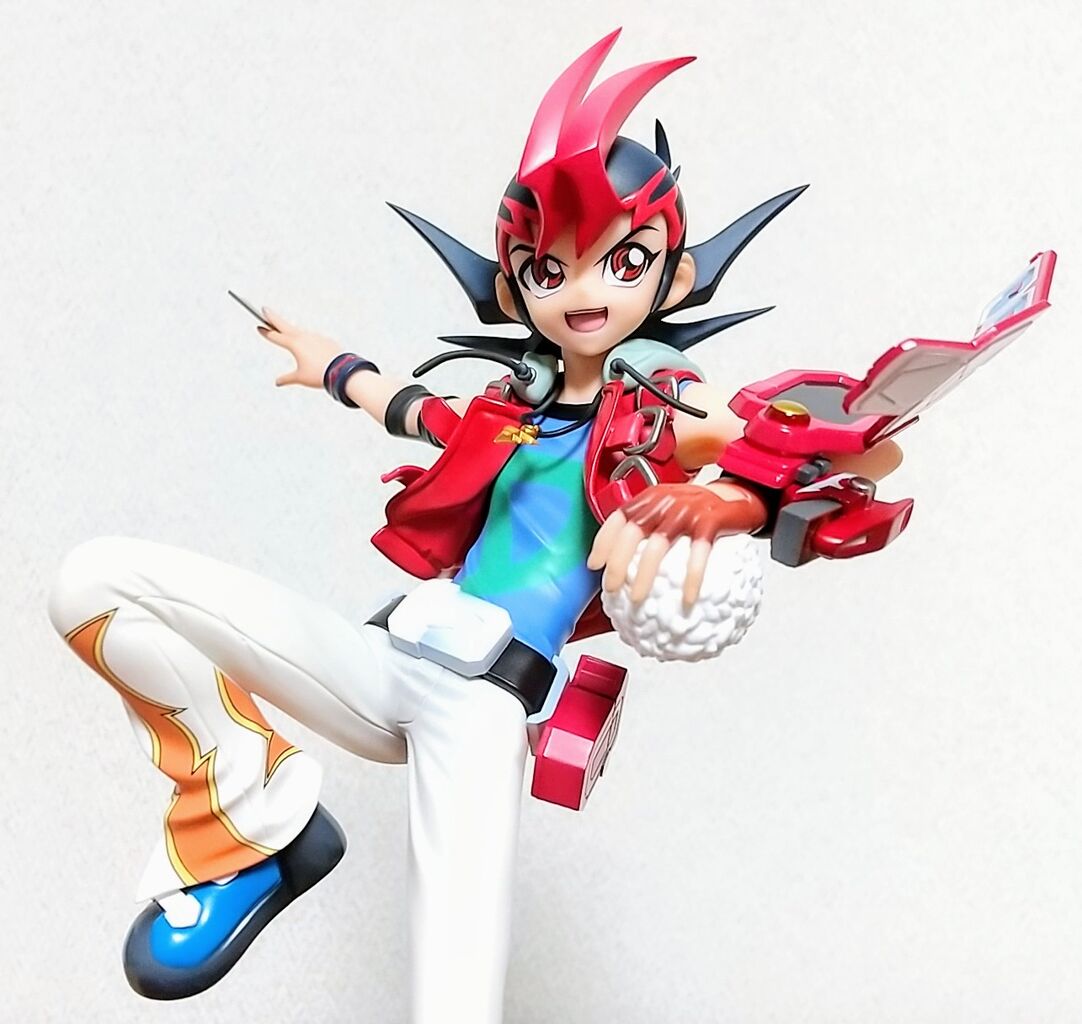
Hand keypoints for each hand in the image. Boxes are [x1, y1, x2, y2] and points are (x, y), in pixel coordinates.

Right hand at [255, 309, 341, 387]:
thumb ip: (287, 379)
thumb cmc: (319, 374)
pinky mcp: (325, 339)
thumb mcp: (300, 378)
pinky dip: (306, 339)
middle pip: (284, 325)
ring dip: (290, 328)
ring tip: (283, 327)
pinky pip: (312, 338)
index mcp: (294, 344)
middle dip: (273, 317)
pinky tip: (307, 344)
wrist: (342, 371)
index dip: (266, 332)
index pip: (275, 336)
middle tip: (264, 310)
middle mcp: (303, 336)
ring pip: (299, 331)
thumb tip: (277, 382)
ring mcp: (315, 336)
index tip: (258, 327)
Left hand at [587, 482, 765, 606]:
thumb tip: (624, 562)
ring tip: (637, 599)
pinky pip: (697, 554)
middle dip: (617, 563)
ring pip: (657, 546)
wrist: (739, 494)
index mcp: (650, 498)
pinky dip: (691, 579)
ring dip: (643, 575)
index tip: (594, 565)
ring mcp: (686, 510)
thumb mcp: (670, 508)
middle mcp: (664, 501)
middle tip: (612, 588)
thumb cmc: (700, 508)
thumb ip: (649, 524)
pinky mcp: (709, 520)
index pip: (618, 517)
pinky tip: (686, 598)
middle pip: (631, 533)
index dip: (602, 541)